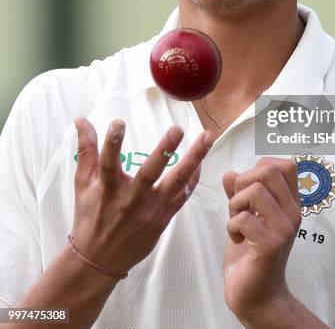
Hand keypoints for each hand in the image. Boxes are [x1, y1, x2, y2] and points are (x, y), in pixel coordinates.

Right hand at [71, 117, 213, 275]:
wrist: (100, 259)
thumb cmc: (91, 215)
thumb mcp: (84, 183)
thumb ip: (86, 150)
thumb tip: (81, 119)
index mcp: (108, 190)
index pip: (108, 163)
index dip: (112, 144)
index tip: (118, 122)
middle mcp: (131, 200)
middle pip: (150, 173)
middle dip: (164, 150)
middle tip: (177, 129)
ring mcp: (151, 211)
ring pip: (177, 183)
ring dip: (194, 158)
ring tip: (207, 137)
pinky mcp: (164, 219)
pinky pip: (183, 195)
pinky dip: (193, 177)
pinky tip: (201, 160)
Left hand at [222, 157, 300, 321]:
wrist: (257, 296)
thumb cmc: (251, 255)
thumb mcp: (245, 217)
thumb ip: (239, 193)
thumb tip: (230, 173)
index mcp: (289, 203)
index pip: (286, 165)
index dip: (260, 167)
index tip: (250, 188)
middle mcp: (292, 212)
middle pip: (268, 170)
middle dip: (243, 182)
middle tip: (240, 206)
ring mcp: (284, 228)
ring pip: (254, 190)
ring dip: (235, 205)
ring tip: (237, 223)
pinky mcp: (271, 245)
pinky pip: (244, 218)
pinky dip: (231, 226)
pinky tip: (237, 239)